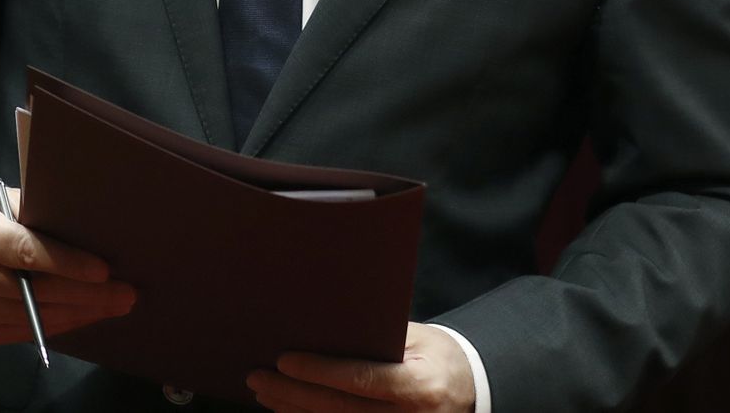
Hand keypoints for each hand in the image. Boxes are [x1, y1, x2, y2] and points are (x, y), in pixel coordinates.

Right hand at [0, 186, 136, 345]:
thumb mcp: (6, 201)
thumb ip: (39, 215)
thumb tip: (91, 230)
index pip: (27, 251)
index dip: (68, 263)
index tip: (104, 271)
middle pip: (37, 291)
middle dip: (87, 294)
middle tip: (126, 292)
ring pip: (36, 316)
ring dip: (81, 313)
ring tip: (116, 304)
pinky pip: (27, 332)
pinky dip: (61, 324)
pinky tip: (86, 315)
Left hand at [247, 322, 475, 411]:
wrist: (472, 392)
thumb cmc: (441, 357)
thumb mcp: (418, 338)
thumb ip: (377, 335)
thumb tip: (327, 325)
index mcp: (417, 387)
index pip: (360, 380)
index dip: (318, 372)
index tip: (283, 360)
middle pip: (338, 410)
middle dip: (291, 393)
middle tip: (257, 377)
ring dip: (294, 412)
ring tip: (265, 393)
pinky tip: (289, 410)